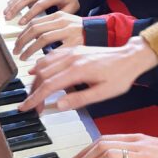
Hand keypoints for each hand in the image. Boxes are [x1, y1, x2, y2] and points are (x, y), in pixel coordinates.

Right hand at [3, 0, 79, 23]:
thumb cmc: (72, 0)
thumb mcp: (71, 9)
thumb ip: (59, 17)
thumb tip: (47, 30)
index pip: (39, 4)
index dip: (29, 14)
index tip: (21, 23)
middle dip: (16, 8)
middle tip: (8, 18)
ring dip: (13, 3)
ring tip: (6, 13)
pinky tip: (9, 5)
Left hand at [12, 10, 83, 58]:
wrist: (106, 32)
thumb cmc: (84, 32)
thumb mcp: (67, 24)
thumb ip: (51, 29)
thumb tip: (33, 40)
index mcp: (59, 16)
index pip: (34, 22)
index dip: (22, 34)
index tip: (17, 44)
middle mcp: (63, 21)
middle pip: (35, 28)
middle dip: (22, 41)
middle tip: (16, 52)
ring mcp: (69, 31)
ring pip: (42, 38)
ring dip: (29, 49)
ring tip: (23, 58)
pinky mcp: (76, 43)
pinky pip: (56, 50)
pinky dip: (45, 58)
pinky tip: (39, 65)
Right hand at [20, 36, 157, 111]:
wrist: (131, 56)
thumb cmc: (120, 76)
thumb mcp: (104, 93)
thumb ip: (80, 99)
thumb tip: (59, 105)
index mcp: (78, 70)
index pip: (49, 85)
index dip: (35, 98)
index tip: (26, 108)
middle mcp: (72, 58)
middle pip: (43, 75)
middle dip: (34, 92)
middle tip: (32, 107)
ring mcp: (72, 52)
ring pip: (44, 64)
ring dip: (36, 79)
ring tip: (34, 94)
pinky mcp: (74, 49)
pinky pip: (52, 56)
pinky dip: (42, 66)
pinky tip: (38, 72)